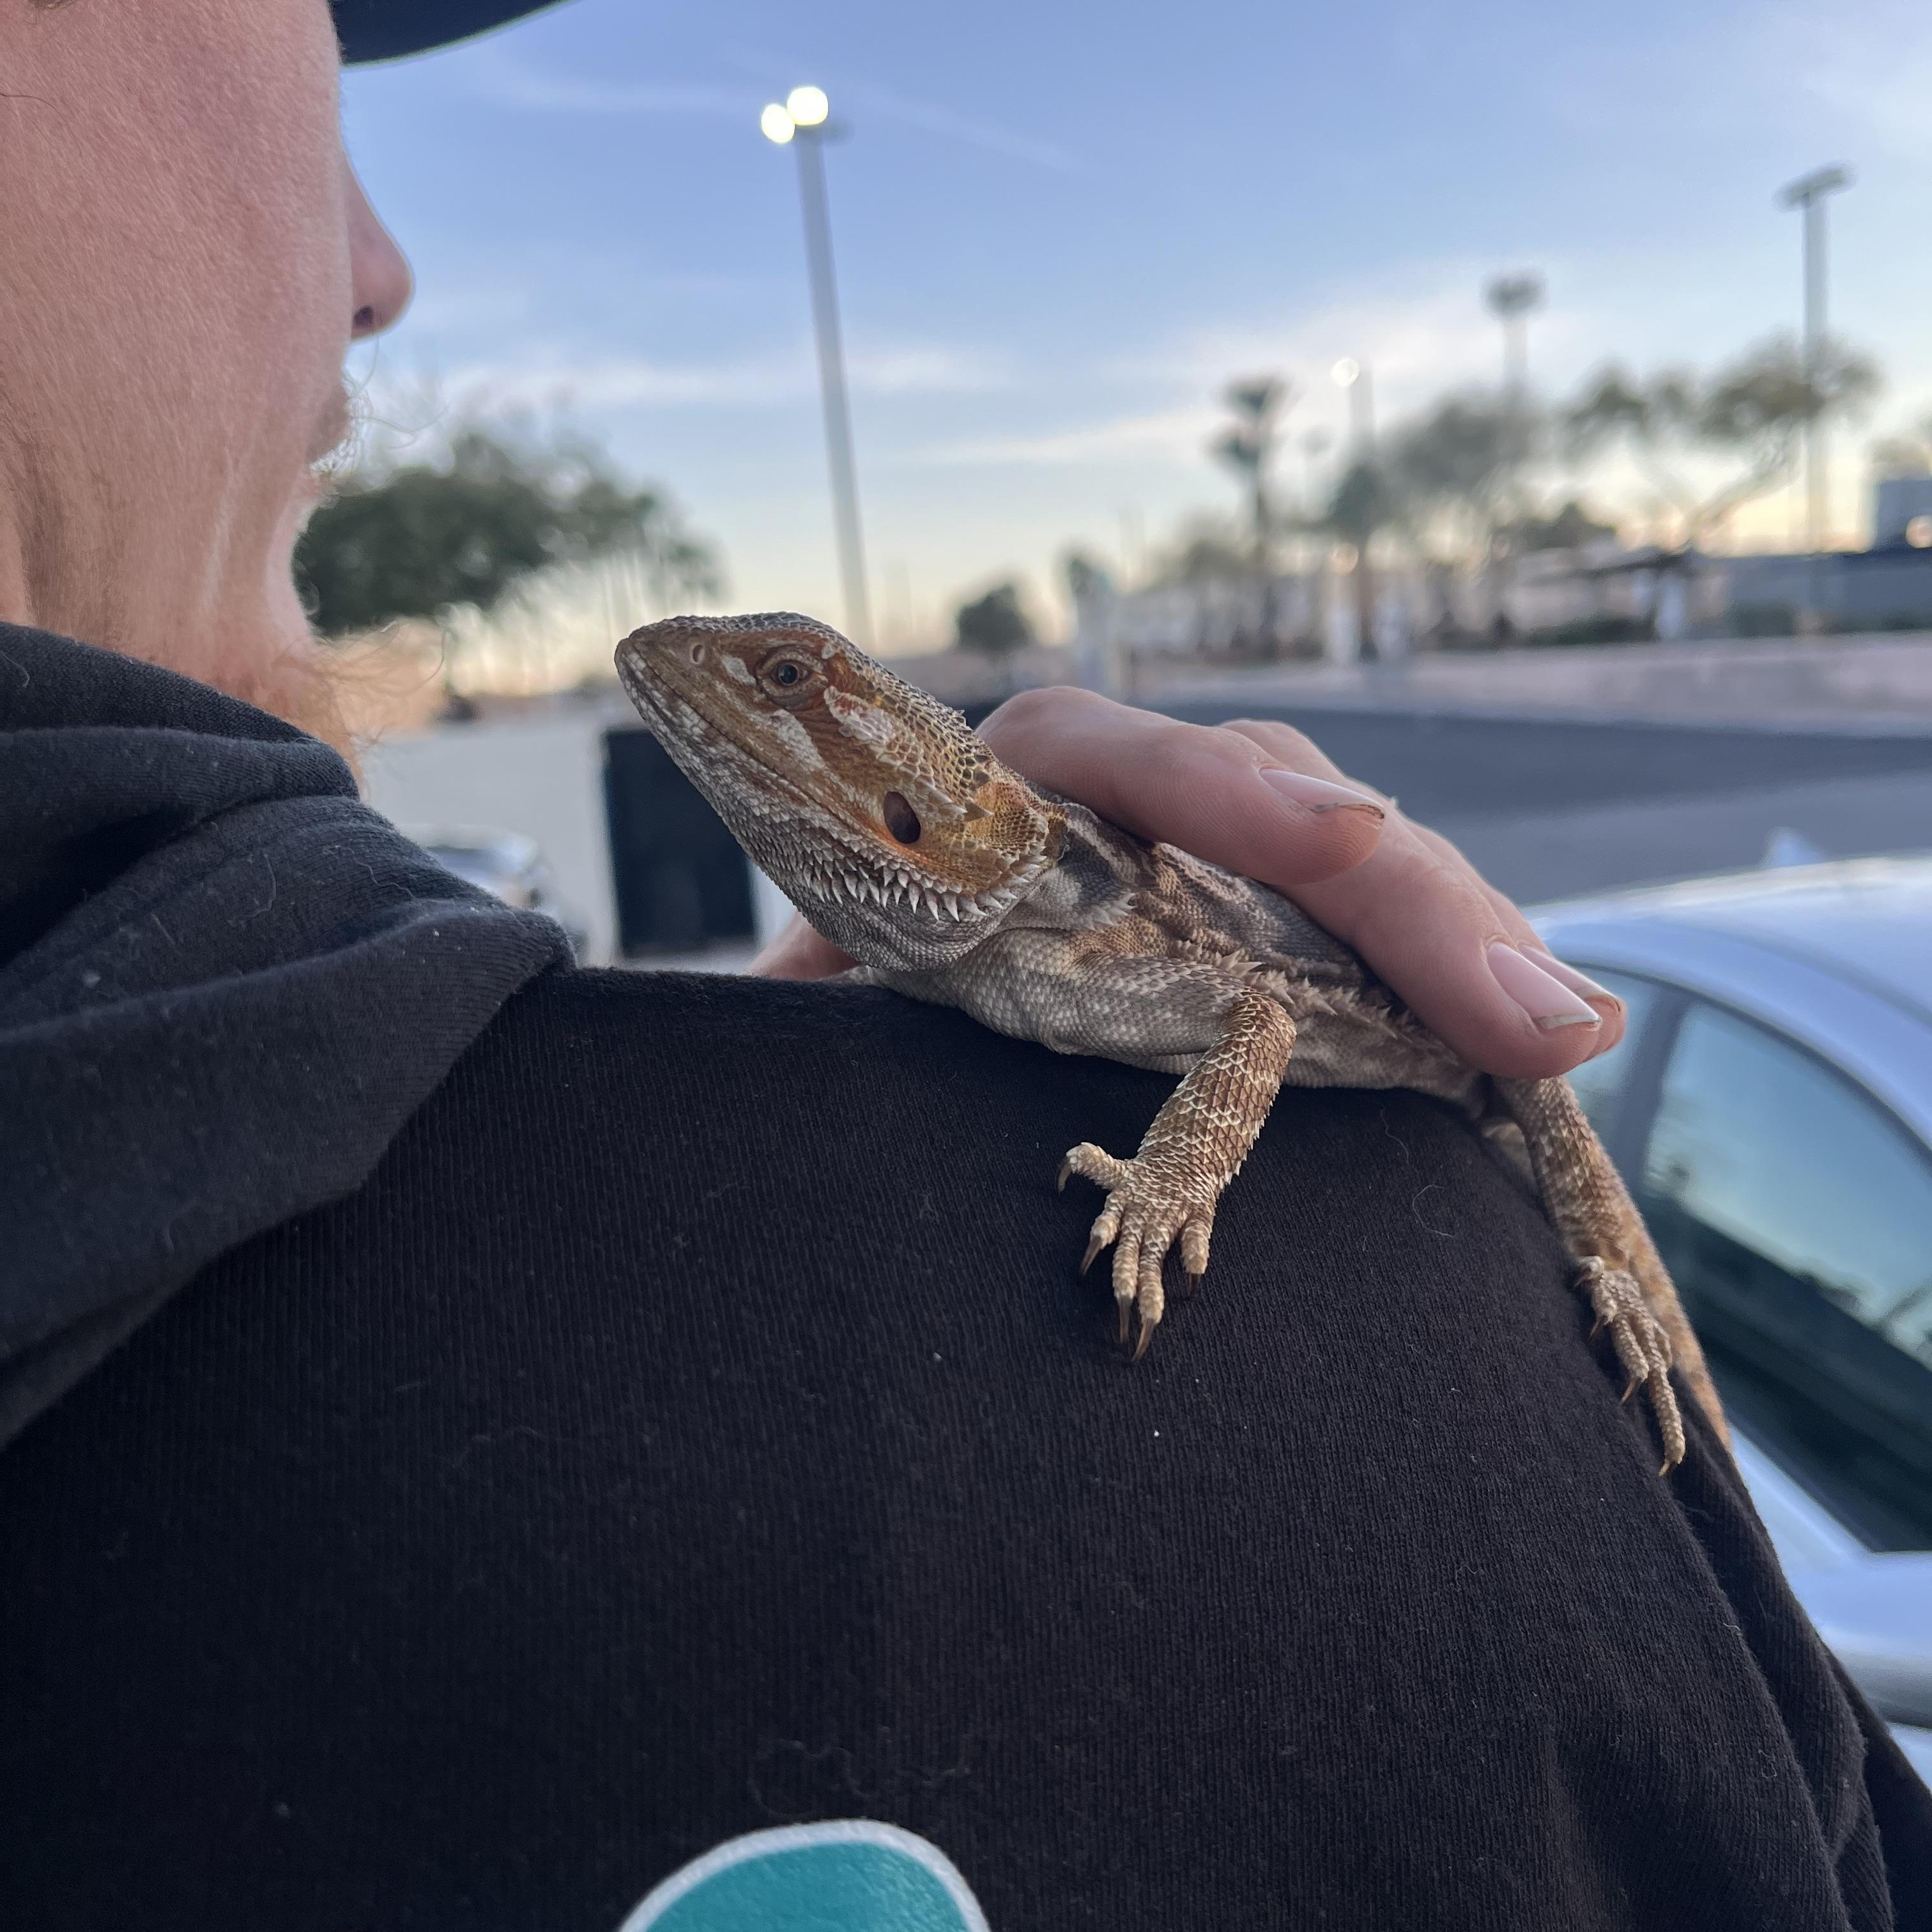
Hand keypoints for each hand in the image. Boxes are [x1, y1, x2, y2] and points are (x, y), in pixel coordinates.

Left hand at [751, 686, 1622, 1080]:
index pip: (1128, 753)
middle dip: (1419, 906)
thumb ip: (821, 979)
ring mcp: (1237, 848)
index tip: (1341, 839)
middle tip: (1534, 1015)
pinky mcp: (1297, 914)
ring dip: (1472, 943)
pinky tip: (1549, 1032)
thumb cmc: (893, 942)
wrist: (937, 935)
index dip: (1235, 792)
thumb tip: (762, 1014)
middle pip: (1294, 811)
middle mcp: (1149, 795)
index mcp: (1027, 782)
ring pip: (1369, 866)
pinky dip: (1465, 972)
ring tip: (1562, 1033)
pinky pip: (1392, 926)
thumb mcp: (854, 956)